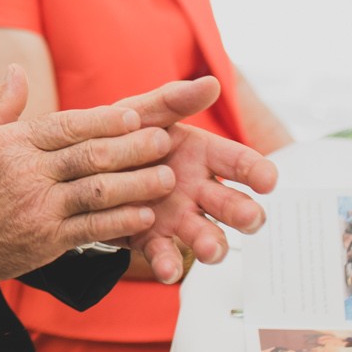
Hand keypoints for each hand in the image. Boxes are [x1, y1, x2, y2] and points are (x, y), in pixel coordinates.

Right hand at [0, 66, 176, 293]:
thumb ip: (2, 105)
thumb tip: (17, 69)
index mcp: (12, 144)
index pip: (67, 125)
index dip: (105, 120)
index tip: (135, 115)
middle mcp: (27, 173)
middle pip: (90, 156)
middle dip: (133, 148)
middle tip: (165, 141)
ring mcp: (37, 208)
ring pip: (97, 192)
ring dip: (136, 185)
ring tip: (166, 178)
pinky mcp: (45, 242)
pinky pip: (92, 229)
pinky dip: (121, 222)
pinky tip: (145, 215)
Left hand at [109, 77, 278, 283]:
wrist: (82, 164)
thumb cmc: (122, 133)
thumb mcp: (143, 112)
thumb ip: (174, 100)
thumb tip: (211, 81)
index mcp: (203, 155)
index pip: (240, 163)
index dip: (257, 170)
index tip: (269, 180)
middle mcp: (199, 190)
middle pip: (232, 205)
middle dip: (246, 213)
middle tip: (250, 219)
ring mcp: (179, 218)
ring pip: (207, 235)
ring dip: (213, 244)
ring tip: (212, 250)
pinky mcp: (153, 239)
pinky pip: (165, 254)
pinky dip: (168, 264)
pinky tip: (167, 270)